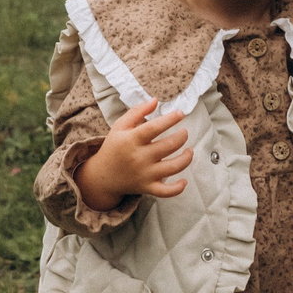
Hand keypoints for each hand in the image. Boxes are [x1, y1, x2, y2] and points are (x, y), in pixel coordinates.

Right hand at [74, 98, 190, 210]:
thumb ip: (137, 111)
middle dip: (181, 137)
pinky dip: (177, 188)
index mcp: (131, 140)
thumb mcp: (120, 126)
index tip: (180, 114)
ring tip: (189, 151)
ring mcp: (144, 174)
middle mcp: (139, 157)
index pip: (154, 128)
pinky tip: (184, 180)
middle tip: (184, 132)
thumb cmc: (114, 147)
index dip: (170, 119)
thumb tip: (155, 100)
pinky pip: (166, 192)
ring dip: (186, 158)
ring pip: (172, 168)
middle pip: (168, 146)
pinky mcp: (147, 188)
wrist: (103, 175)